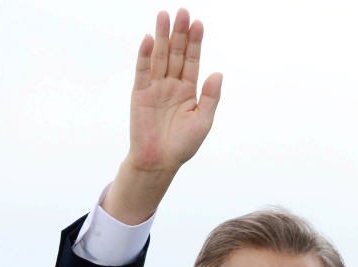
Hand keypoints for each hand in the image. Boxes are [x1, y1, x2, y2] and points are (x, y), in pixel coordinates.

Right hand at [103, 9, 221, 224]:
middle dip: (179, 33)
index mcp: (189, 90)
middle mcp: (171, 84)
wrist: (159, 161)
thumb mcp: (202, 121)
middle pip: (175, 53)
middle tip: (182, 12)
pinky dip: (144, 56)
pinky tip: (147, 39)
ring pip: (158, 57)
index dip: (195, 42)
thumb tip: (218, 72)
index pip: (192, 60)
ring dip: (160, 36)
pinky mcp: (139, 94)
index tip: (198, 24)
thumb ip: (210, 97)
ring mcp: (155, 87)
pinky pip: (142, 71)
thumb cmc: (183, 145)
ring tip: (164, 16)